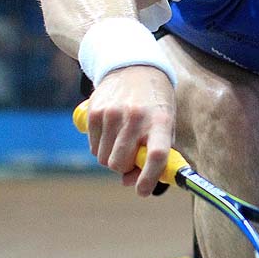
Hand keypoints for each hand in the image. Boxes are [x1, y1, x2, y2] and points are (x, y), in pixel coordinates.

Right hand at [85, 65, 176, 196]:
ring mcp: (112, 114)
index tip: (142, 191)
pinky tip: (112, 132)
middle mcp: (135, 117)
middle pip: (120, 163)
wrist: (133, 66)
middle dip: (125, 169)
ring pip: (104, 159)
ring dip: (112, 158)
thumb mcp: (165, 123)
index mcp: (160, 120)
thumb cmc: (154, 102)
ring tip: (123, 141)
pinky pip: (93, 148)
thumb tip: (130, 183)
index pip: (156, 155)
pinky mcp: (94, 112)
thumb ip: (154, 155)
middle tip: (132, 159)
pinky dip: (101, 148)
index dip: (148, 178)